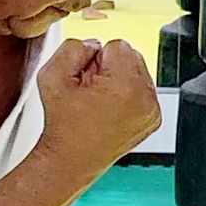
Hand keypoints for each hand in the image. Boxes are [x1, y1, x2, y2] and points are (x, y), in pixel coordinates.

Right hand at [38, 38, 160, 181]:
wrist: (71, 160)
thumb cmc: (62, 125)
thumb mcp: (52, 75)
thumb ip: (74, 47)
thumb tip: (95, 45)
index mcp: (126, 86)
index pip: (118, 45)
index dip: (95, 59)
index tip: (86, 81)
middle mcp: (145, 99)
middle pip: (132, 56)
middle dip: (110, 68)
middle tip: (92, 92)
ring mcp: (153, 111)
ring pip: (138, 72)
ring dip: (119, 80)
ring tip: (100, 103)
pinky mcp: (154, 119)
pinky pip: (143, 90)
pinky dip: (127, 94)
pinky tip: (109, 110)